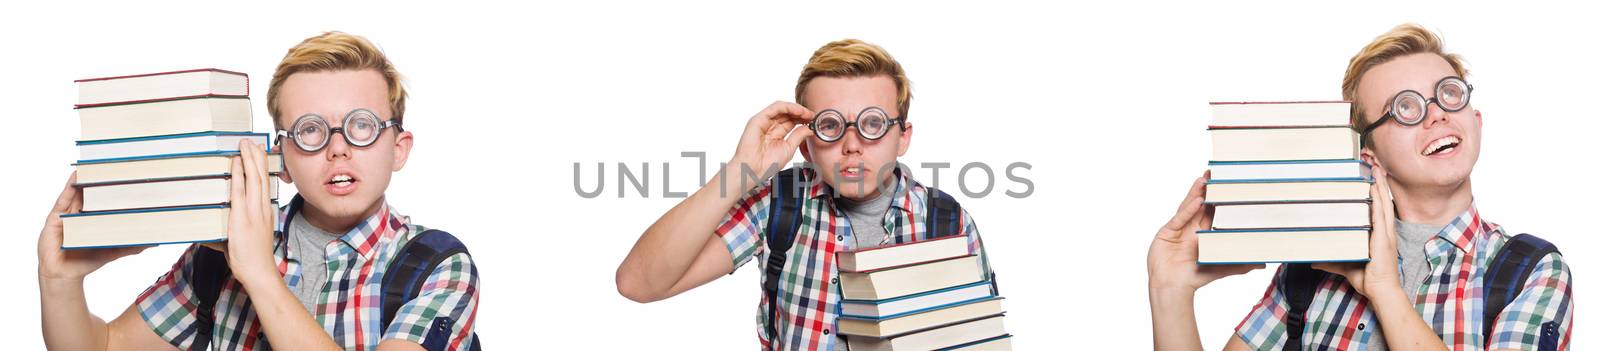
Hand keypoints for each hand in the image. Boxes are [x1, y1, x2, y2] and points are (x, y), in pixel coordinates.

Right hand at [37, 172, 149, 281]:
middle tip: (117, 165)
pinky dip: (69, 186)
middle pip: (93, 193)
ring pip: (79, 192)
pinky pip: (63, 199)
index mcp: (94, 219)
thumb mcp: (112, 251)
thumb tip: (153, 241)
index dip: (116, 189)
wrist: (64, 275)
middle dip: (103, 179)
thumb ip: (131, 245)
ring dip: (87, 178)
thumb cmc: (87, 261)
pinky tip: (76, 175)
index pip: (106, 200)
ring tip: (97, 163)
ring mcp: (68, 214)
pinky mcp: (56, 218)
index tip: (130, 176)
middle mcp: (81, 213)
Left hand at [222, 140, 279, 281]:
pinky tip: (237, 163)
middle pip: (261, 177)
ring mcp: (253, 212)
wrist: (259, 273)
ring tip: (245, 144)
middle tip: (251, 141)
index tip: (259, 152)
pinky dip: (239, 175)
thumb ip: (226, 233)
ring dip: (249, 159)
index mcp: (265, 212)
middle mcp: (261, 209)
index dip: (262, 166)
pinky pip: (241, 191)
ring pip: (254, 179)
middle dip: (256, 157)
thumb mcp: (242, 241)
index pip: (265, 184)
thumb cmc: (251, 260)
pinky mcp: (242, 218)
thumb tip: (207, 232)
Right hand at [726, 101, 813, 190]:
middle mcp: (769, 126)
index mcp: (776, 133)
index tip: (814, 121)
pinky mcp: (758, 119)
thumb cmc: (767, 164)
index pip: (791, 121)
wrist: (753, 170)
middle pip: (788, 113)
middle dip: (802, 113)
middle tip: (813, 115)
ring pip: (782, 108)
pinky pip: (775, 108)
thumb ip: (799, 136)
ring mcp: (763, 121)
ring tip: (807, 113)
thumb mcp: (789, 148)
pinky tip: (798, 111)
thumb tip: (810, 128)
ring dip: (797, 109)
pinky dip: (788, 107)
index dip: (803, 119)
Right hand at [1147, 172, 1263, 292]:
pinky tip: (1197, 200)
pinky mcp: (1167, 232)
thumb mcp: (1221, 268)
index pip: (1212, 212)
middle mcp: (1189, 228)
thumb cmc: (1193, 278)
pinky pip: (1180, 218)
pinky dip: (1188, 210)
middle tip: (1214, 173)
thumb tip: (1262, 263)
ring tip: (1204, 180)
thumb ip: (1241, 264)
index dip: (1218, 199)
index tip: (1227, 186)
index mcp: (1201, 234)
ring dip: (1196, 193)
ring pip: (1188, 206)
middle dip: (1207, 189)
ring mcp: (1177, 229)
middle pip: (1199, 205)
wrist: (1172, 288)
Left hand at [1312, 165, 1400, 297]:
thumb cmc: (1368, 279)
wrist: (1380, 291)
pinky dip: (1379, 199)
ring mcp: (1385, 234)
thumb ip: (1331, 261)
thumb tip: (1314, 261)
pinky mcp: (1383, 238)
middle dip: (1379, 183)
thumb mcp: (1346, 266)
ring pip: (1383, 204)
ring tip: (1375, 170)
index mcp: (1380, 235)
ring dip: (1380, 186)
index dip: (1376, 193)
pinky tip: (1375, 187)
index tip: (1370, 178)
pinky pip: (1381, 214)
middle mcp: (1385, 232)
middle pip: (1383, 201)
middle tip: (1373, 166)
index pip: (1378, 209)